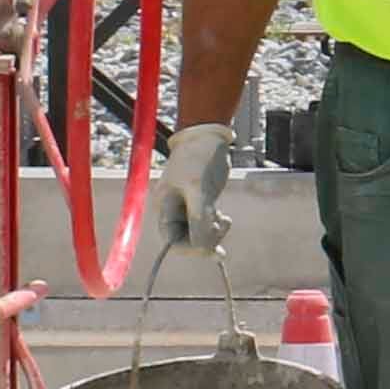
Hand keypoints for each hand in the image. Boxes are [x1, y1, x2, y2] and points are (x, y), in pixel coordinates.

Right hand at [155, 119, 237, 252]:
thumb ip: (199, 218)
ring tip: (225, 220)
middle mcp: (173, 210)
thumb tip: (202, 247)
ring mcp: (186, 207)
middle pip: (186, 239)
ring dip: (213, 233)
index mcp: (164, 208)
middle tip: (223, 227)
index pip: (173, 241)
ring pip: (198, 232)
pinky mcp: (200, 202)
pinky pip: (206, 223)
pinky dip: (216, 225)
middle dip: (205, 240)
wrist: (207, 137)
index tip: (213, 250)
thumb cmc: (198, 159)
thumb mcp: (199, 189)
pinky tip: (224, 218)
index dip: (192, 249)